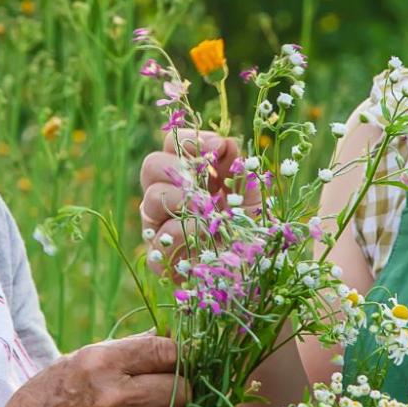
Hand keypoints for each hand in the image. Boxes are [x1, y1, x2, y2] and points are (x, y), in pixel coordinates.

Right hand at [0, 334, 191, 406]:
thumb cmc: (43, 405)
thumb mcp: (73, 364)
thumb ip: (120, 351)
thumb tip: (161, 337)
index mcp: (101, 362)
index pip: (165, 350)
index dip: (177, 356)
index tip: (173, 363)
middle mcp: (116, 393)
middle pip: (181, 385)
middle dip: (179, 390)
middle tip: (166, 396)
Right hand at [139, 130, 254, 264]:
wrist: (256, 266)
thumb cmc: (251, 224)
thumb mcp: (249, 187)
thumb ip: (233, 159)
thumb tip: (218, 142)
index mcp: (189, 173)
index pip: (174, 144)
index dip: (189, 141)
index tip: (216, 149)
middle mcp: (168, 194)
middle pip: (151, 165)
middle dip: (179, 171)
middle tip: (204, 186)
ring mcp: (159, 224)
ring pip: (150, 200)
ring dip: (183, 203)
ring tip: (208, 215)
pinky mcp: (160, 255)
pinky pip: (159, 239)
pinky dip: (185, 235)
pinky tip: (206, 238)